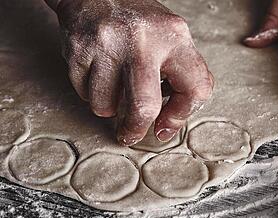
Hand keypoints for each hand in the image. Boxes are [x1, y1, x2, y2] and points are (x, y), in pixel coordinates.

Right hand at [46, 0, 213, 144]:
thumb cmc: (138, 22)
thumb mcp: (172, 39)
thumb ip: (182, 75)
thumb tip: (170, 120)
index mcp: (175, 37)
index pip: (194, 89)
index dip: (181, 115)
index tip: (166, 126)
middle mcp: (143, 40)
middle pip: (144, 107)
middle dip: (136, 129)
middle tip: (131, 133)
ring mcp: (108, 44)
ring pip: (106, 106)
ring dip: (109, 106)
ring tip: (114, 85)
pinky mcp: (81, 49)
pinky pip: (85, 94)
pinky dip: (92, 93)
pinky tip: (99, 73)